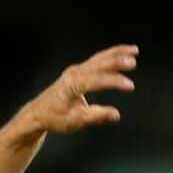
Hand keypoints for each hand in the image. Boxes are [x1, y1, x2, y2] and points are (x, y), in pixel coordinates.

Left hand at [16, 45, 137, 136]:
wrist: (38, 113)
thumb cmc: (55, 118)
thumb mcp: (75, 121)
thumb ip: (96, 116)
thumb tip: (116, 114)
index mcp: (72, 85)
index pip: (97, 81)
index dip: (114, 82)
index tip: (130, 86)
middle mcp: (74, 74)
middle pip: (99, 63)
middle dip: (117, 62)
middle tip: (133, 63)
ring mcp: (75, 70)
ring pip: (99, 58)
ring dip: (117, 53)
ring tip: (134, 50)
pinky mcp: (78, 71)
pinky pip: (97, 60)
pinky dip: (111, 55)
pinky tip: (123, 53)